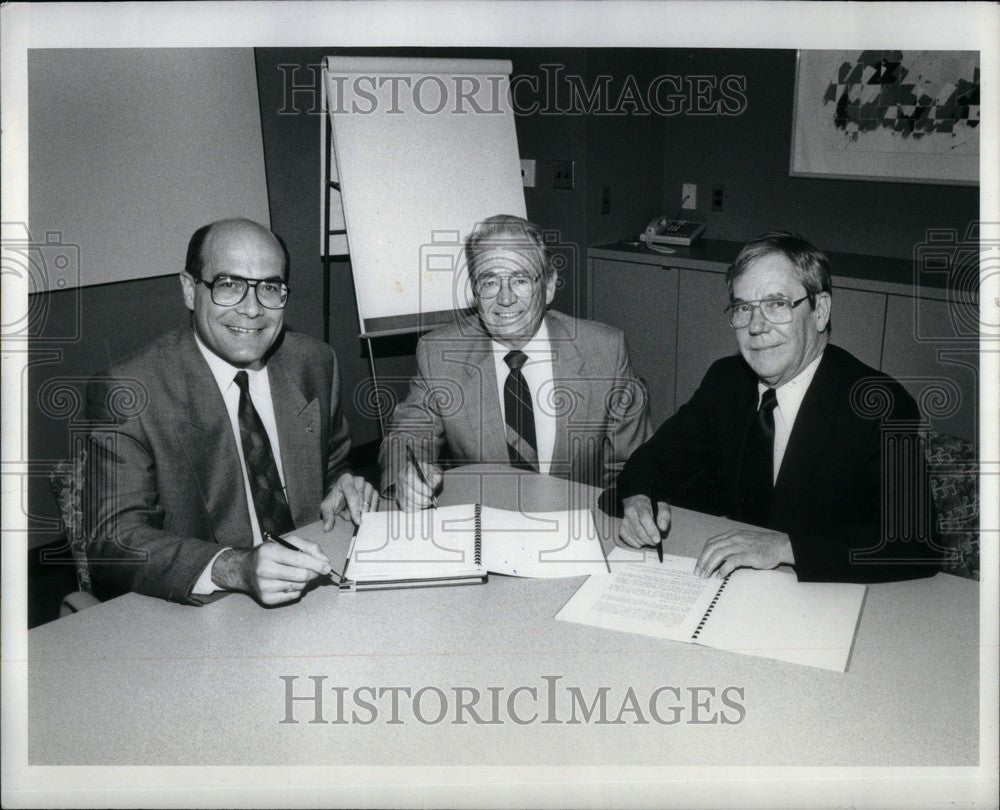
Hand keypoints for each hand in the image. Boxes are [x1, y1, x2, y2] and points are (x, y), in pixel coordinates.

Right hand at [212, 538, 331, 605]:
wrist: (245, 569)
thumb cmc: (271, 554)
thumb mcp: (288, 542)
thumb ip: (309, 547)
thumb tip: (324, 561)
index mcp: (269, 552)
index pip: (299, 559)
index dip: (316, 564)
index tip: (327, 567)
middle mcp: (264, 569)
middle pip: (301, 575)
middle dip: (313, 573)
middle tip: (314, 570)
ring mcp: (264, 586)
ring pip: (299, 586)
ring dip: (304, 581)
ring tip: (295, 574)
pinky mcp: (266, 599)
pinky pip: (293, 597)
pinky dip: (296, 589)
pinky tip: (287, 582)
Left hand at [321, 472, 378, 527]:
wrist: (342, 494)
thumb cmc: (335, 499)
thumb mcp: (327, 506)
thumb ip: (327, 516)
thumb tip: (327, 528)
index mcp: (346, 480)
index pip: (352, 495)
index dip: (355, 510)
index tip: (358, 522)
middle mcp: (359, 480)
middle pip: (362, 499)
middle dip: (357, 512)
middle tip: (350, 518)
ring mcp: (368, 485)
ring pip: (369, 502)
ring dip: (363, 512)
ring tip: (354, 513)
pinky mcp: (374, 491)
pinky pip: (375, 504)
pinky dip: (370, 511)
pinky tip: (364, 514)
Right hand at [395, 458, 441, 510]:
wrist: (425, 473)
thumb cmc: (430, 472)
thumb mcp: (435, 471)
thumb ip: (434, 478)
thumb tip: (430, 486)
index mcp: (409, 468)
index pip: (410, 478)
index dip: (420, 487)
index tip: (430, 493)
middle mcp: (401, 477)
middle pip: (407, 491)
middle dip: (420, 499)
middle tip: (430, 500)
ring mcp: (399, 487)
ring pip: (405, 500)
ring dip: (418, 504)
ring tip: (427, 503)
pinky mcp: (399, 496)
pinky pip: (403, 505)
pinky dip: (412, 508)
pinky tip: (420, 506)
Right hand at [618, 494, 670, 547]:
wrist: (637, 503)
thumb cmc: (652, 507)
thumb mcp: (662, 507)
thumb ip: (664, 516)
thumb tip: (663, 528)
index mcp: (641, 506)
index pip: (644, 519)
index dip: (651, 530)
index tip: (657, 540)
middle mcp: (630, 513)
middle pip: (639, 531)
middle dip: (649, 540)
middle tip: (656, 542)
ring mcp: (624, 521)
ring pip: (635, 537)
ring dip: (644, 542)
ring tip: (650, 540)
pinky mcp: (621, 528)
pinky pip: (628, 540)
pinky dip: (636, 544)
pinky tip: (642, 541)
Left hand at [694, 529, 793, 578]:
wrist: (779, 545)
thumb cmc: (762, 546)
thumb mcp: (743, 542)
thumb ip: (732, 548)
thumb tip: (719, 560)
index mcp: (731, 535)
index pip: (711, 543)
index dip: (703, 554)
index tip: (699, 564)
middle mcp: (733, 539)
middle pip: (711, 548)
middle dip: (702, 561)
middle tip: (698, 573)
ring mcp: (740, 546)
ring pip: (718, 554)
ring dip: (709, 566)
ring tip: (705, 576)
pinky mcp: (747, 554)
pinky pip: (731, 561)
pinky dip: (723, 569)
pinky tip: (720, 576)